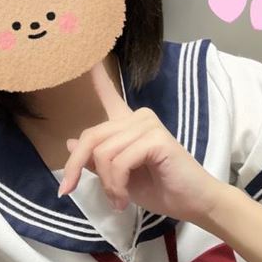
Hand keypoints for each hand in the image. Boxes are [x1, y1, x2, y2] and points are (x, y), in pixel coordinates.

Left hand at [59, 61, 227, 225]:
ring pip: (104, 153)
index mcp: (128, 125)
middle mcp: (137, 118)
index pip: (109, 96)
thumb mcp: (118, 178)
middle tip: (70, 190)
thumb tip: (70, 143)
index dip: (96, 77)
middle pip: (91, 137)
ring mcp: (147, 124)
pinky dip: (117, 185)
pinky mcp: (156, 138)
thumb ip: (96, 160)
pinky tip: (124, 198)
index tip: (86, 58)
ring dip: (106, 184)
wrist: (192, 202)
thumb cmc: (159, 190)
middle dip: (75, 167)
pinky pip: (120, 162)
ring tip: (118, 200)